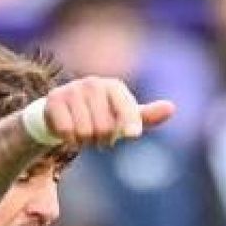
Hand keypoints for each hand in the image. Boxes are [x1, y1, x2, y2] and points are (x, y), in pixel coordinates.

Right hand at [41, 76, 175, 148]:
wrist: (64, 112)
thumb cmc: (101, 116)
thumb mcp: (125, 117)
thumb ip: (147, 115)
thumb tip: (171, 108)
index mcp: (114, 87)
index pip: (126, 107)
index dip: (130, 123)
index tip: (132, 135)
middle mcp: (94, 83)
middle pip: (105, 127)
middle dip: (103, 140)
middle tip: (100, 138)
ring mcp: (72, 89)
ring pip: (85, 131)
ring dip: (86, 141)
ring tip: (86, 135)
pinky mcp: (54, 99)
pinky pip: (67, 131)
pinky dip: (70, 139)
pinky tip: (71, 133)